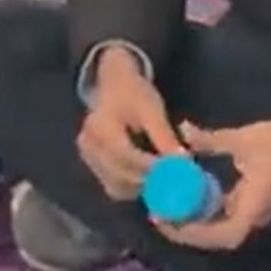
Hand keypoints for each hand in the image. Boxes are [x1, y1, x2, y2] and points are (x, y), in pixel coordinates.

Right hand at [78, 47, 183, 200]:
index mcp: (100, 128)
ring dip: (142, 185)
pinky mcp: (93, 166)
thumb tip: (182, 162)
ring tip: (164, 176)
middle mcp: (88, 147)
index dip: (152, 167)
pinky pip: (114, 186)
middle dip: (150, 180)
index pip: (126, 156)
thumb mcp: (152, 109)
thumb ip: (164, 137)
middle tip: (175, 179)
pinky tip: (148, 175)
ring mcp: (88, 159)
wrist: (113, 85)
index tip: (177, 172)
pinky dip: (133, 185)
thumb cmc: (133, 92)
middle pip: (121, 175)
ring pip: (118, 186)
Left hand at [154, 117, 270, 251]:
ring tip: (168, 208)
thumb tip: (183, 130)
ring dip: (195, 222)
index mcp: (254, 206)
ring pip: (221, 228)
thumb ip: (211, 139)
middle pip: (218, 237)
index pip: (222, 234)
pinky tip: (188, 196)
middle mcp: (254, 216)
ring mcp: (254, 211)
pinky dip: (205, 210)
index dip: (194, 234)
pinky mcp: (253, 203)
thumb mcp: (244, 139)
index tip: (169, 221)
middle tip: (160, 215)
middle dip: (188, 231)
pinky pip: (225, 215)